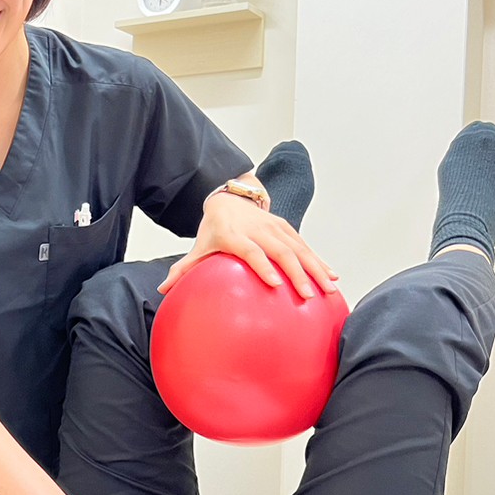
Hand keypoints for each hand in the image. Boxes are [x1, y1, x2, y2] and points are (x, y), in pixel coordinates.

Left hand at [157, 191, 338, 299]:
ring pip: (299, 248)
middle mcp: (258, 229)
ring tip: (329, 288)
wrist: (230, 199)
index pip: (251, 251)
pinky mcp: (286, 227)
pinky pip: (305, 245)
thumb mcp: (198, 246)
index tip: (275, 284)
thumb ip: (183, 269)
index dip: (263, 266)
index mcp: (234, 236)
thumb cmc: (213, 230)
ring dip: (315, 268)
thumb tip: (162, 290)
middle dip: (297, 273)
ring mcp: (275, 227)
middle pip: (281, 251)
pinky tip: (332, 275)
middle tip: (308, 296)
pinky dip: (319, 260)